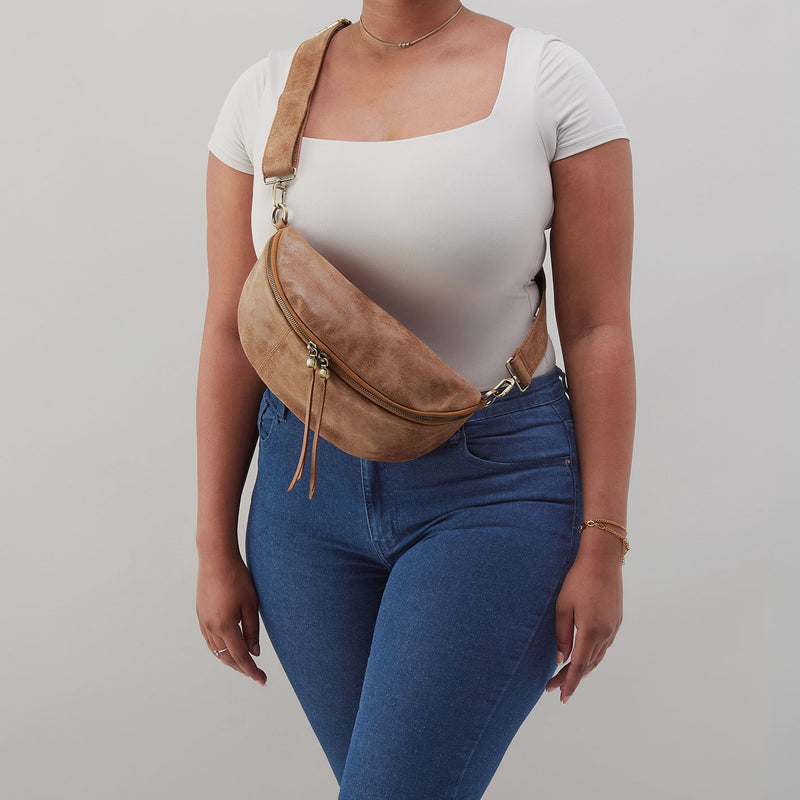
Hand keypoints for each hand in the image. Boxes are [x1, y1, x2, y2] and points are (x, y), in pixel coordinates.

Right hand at [196, 550, 266, 685]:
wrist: (216, 558)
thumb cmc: (237, 577)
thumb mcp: (251, 604)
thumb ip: (252, 630)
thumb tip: (255, 652)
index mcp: (225, 625)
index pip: (240, 656)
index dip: (252, 670)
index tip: (262, 680)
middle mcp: (211, 627)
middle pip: (226, 657)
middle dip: (242, 668)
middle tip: (256, 674)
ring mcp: (203, 621)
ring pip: (216, 651)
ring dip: (230, 660)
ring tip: (245, 665)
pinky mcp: (200, 615)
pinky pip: (210, 641)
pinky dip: (220, 650)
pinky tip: (229, 649)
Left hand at [545, 542, 622, 702]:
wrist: (603, 560)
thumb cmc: (577, 580)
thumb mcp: (563, 606)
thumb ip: (562, 635)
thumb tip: (561, 660)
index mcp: (590, 631)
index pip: (578, 666)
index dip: (569, 683)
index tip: (561, 697)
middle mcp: (605, 634)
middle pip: (588, 665)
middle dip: (571, 679)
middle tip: (554, 688)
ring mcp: (613, 629)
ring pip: (597, 658)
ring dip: (583, 670)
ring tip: (567, 678)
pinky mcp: (616, 622)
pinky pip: (603, 647)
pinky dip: (592, 657)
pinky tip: (584, 659)